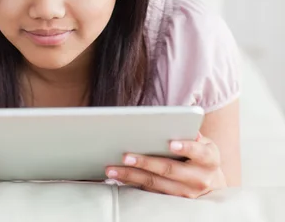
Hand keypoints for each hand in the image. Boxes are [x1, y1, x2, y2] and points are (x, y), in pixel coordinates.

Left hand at [105, 133, 226, 198]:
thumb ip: (192, 135)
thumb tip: (178, 122)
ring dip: (132, 176)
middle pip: (169, 169)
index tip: (170, 143)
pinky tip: (119, 178)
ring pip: (156, 184)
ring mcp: (186, 193)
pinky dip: (133, 184)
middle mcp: (200, 178)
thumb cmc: (201, 155)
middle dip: (146, 162)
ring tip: (113, 169)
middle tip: (126, 155)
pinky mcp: (173, 201)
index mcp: (209, 159)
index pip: (198, 152)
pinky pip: (151, 192)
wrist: (211, 182)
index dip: (185, 147)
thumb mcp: (204, 143)